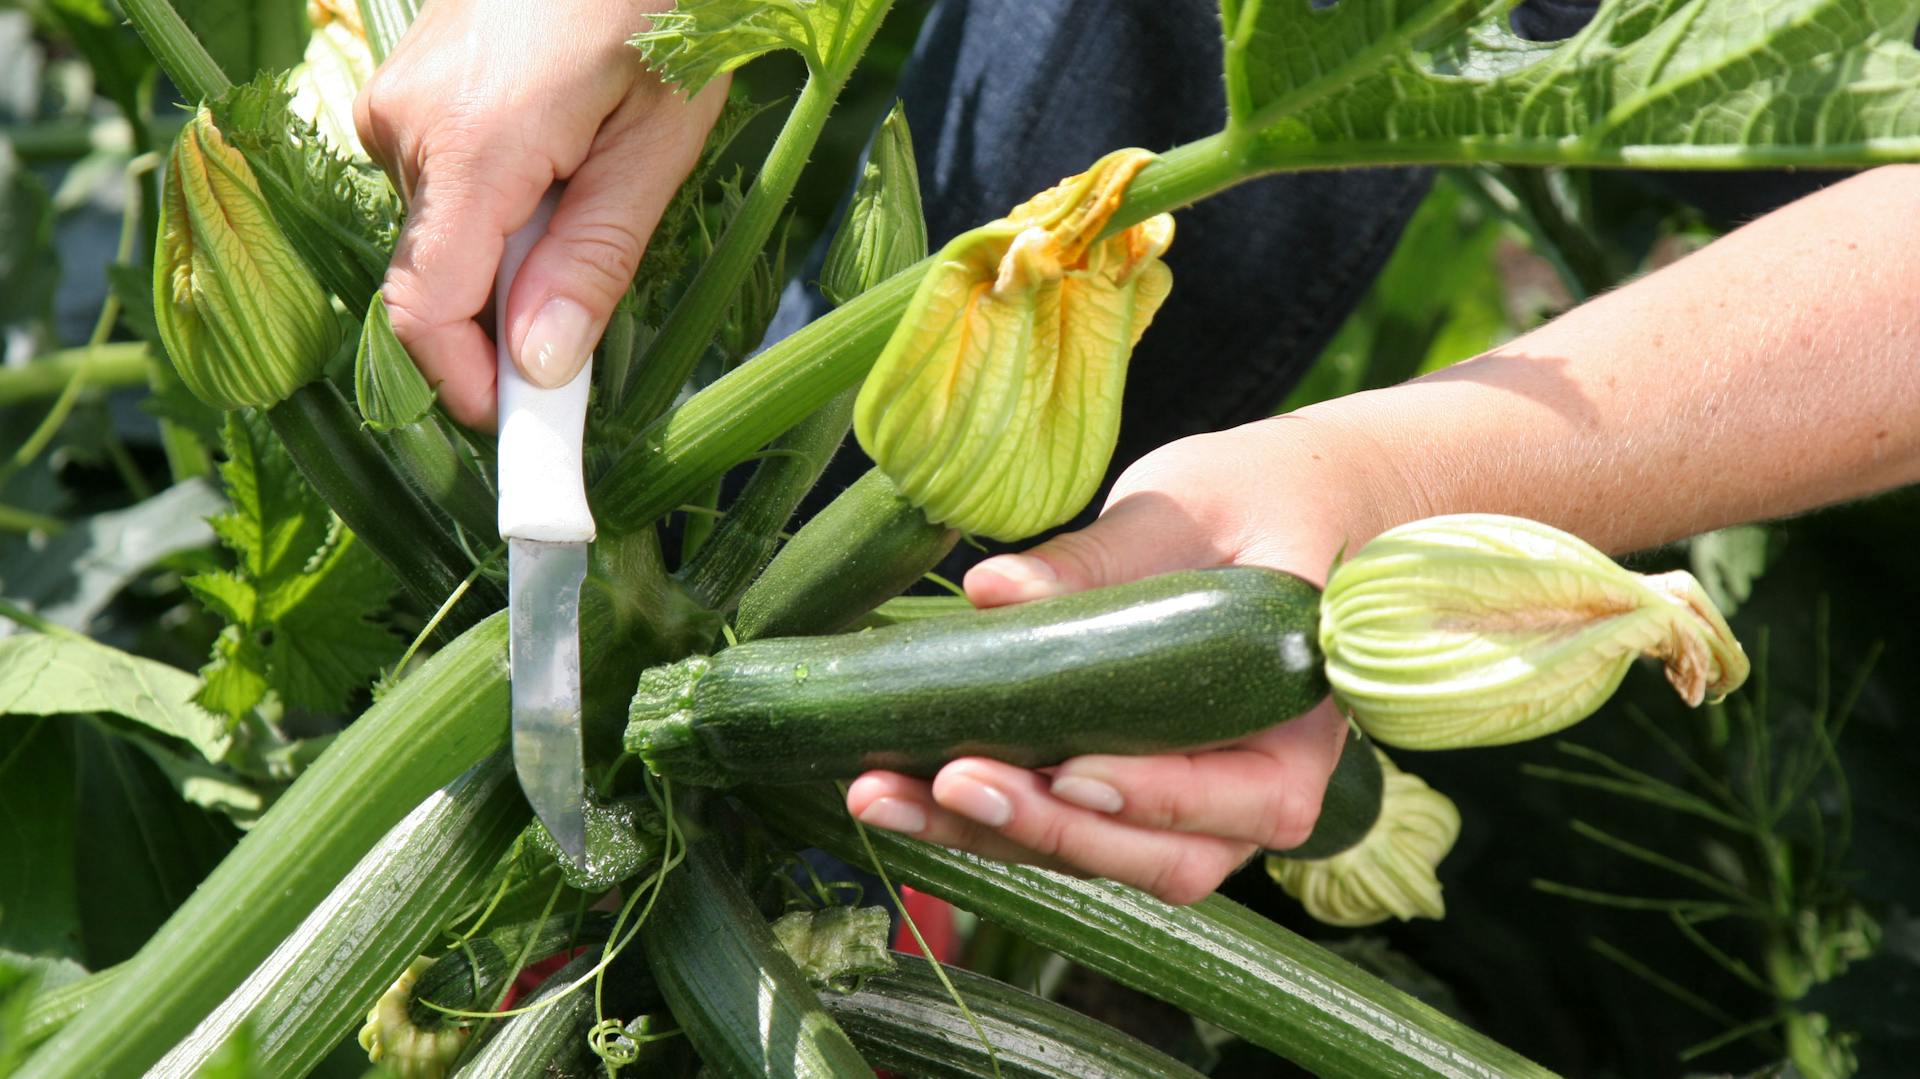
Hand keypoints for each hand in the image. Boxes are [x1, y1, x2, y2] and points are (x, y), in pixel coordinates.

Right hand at [354, 0, 726, 427]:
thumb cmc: (659, 9)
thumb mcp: (656, 143)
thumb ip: (593, 260)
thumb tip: (539, 369)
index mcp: (469, 146)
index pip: (425, 310)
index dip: (466, 385)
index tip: (524, 427)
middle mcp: (405, 125)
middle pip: (437, 277)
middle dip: (505, 318)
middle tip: (589, 310)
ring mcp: (396, 98)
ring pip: (442, 232)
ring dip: (509, 252)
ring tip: (591, 187)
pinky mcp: (407, 86)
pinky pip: (442, 182)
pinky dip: (497, 204)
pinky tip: (560, 154)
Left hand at [845, 413, 1408, 903]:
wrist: (1274, 509)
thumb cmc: (1256, 500)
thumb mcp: (1186, 512)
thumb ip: (1099, 560)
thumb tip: (991, 590)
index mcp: (1302, 726)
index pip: (1241, 796)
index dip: (1152, 797)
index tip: (1068, 771)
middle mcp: (1255, 791)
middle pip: (1160, 857)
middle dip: (1045, 830)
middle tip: (947, 783)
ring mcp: (1189, 807)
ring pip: (1094, 858)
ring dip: (985, 835)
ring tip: (878, 794)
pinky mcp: (1125, 795)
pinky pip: (1057, 827)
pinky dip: (976, 817)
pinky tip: (894, 784)